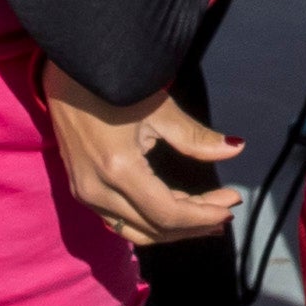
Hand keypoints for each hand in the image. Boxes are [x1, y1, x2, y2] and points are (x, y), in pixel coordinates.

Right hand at [39, 63, 243, 244]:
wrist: (69, 75)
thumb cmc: (117, 85)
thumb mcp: (159, 110)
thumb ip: (196, 138)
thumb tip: (236, 148)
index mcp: (118, 170)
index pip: (168, 213)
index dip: (204, 215)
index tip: (232, 204)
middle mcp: (97, 191)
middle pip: (154, 228)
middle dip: (194, 223)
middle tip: (225, 211)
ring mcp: (85, 194)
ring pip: (136, 230)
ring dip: (173, 229)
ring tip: (206, 219)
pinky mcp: (81, 190)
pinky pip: (120, 220)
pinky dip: (150, 220)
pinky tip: (175, 211)